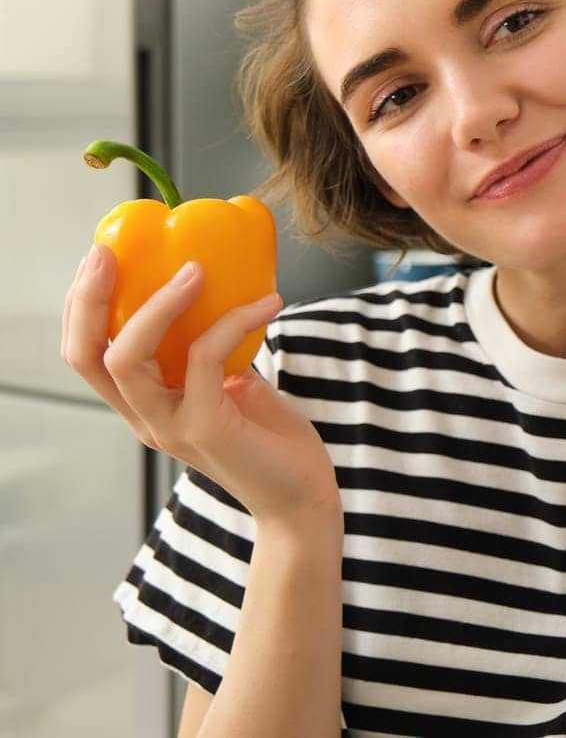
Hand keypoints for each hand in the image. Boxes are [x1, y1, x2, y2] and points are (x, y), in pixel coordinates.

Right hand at [60, 243, 340, 529]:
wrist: (302, 496)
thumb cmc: (269, 437)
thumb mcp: (230, 384)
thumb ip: (212, 351)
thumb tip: (222, 293)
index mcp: (144, 404)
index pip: (87, 355)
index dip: (81, 306)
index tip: (101, 256)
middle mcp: (145, 418)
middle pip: (88, 357)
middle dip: (88, 300)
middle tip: (109, 253)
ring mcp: (170, 426)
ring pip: (128, 359)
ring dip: (159, 305)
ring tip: (195, 268)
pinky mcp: (206, 429)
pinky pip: (203, 359)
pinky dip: (233, 321)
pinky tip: (268, 302)